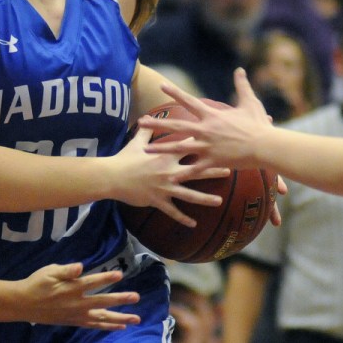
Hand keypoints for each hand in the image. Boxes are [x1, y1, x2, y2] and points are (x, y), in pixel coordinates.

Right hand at [18, 262, 139, 329]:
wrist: (24, 304)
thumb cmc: (37, 283)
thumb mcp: (49, 272)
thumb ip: (66, 270)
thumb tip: (80, 267)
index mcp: (71, 289)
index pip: (92, 282)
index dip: (106, 278)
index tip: (120, 274)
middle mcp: (77, 304)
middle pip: (102, 302)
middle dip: (120, 299)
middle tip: (136, 297)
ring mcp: (77, 315)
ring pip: (102, 318)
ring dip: (120, 318)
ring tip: (136, 319)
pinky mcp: (75, 321)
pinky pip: (94, 325)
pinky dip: (107, 326)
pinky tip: (119, 326)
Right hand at [112, 126, 228, 227]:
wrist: (112, 176)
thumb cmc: (125, 158)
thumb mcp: (136, 142)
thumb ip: (146, 131)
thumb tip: (148, 117)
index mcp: (165, 155)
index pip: (187, 147)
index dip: (202, 142)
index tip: (217, 139)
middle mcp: (169, 171)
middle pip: (196, 170)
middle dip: (213, 170)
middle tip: (229, 170)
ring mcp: (165, 187)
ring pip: (189, 194)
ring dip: (205, 198)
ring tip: (219, 201)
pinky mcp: (158, 200)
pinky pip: (173, 211)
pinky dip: (183, 218)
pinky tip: (193, 224)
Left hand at [139, 68, 273, 169]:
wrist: (266, 146)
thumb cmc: (259, 124)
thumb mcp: (250, 102)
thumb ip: (242, 85)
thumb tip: (240, 69)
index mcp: (212, 115)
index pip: (189, 101)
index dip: (175, 93)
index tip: (162, 86)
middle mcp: (205, 130)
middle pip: (176, 125)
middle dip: (157, 124)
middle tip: (141, 122)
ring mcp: (207, 146)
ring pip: (178, 148)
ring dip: (160, 149)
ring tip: (145, 150)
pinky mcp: (213, 161)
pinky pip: (194, 169)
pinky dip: (182, 174)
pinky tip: (169, 178)